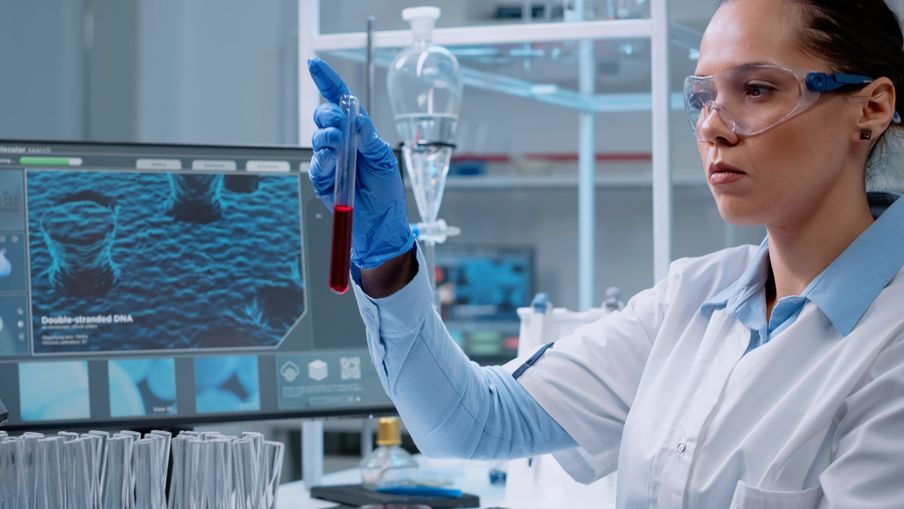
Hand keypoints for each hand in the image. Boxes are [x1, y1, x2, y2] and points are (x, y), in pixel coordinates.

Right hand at [308, 58, 414, 269]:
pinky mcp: (322, 179)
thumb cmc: (387, 193)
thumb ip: (368, 138)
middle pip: (325, 116)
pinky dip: (324, 157)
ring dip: (326, 135)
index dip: (327, 82)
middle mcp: (342, 144)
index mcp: (359, 134)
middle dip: (328, 114)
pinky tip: (332, 159)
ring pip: (318, 137)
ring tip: (338, 144)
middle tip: (339, 125)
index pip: (341, 102)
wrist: (382, 226)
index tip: (314, 64)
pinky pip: (317, 163)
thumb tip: (355, 117)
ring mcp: (330, 161)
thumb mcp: (384, 160)